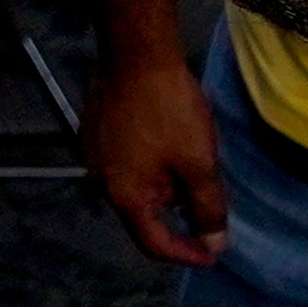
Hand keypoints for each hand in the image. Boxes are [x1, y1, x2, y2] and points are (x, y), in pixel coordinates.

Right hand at [86, 40, 225, 269]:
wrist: (134, 52)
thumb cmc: (169, 110)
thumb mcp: (199, 163)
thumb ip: (208, 208)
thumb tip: (215, 244)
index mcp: (125, 196)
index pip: (154, 244)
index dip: (186, 253)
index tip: (212, 253)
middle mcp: (101, 181)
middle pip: (143, 213)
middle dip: (176, 209)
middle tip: (205, 190)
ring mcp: (92, 154)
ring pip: (133, 184)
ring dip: (162, 182)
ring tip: (188, 157)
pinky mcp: (92, 130)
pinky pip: (123, 160)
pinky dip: (147, 161)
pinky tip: (163, 137)